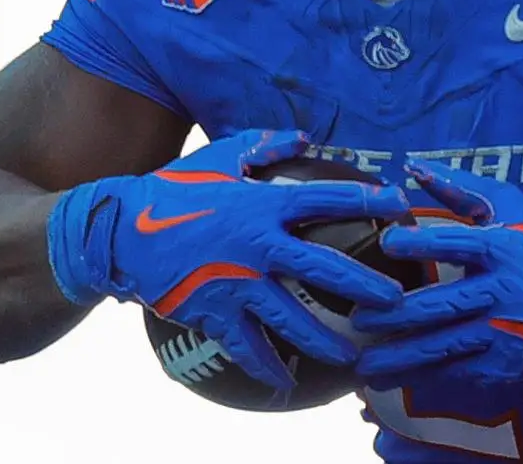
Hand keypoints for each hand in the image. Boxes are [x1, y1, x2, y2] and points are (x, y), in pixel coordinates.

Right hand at [45, 128, 408, 389]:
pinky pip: (247, 345)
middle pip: (324, 269)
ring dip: (325, 341)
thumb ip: (266, 145)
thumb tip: (306, 136)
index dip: (369, 200)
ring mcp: (237, 284)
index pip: (329, 200)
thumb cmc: (177, 187)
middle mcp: (258, 246)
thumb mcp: (222, 155)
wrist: (120, 230)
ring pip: (291, 319)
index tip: (402, 208)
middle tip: (397, 301)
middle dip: (365, 286)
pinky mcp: (213, 312)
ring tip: (354, 357)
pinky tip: (286, 385)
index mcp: (265, 204)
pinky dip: (266, 367)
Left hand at [350, 164, 522, 388]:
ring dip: (401, 358)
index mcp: (503, 248)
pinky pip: (458, 372)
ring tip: (363, 364)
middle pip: (445, 304)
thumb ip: (460, 189)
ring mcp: (506, 331)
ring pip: (445, 346)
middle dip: (398, 315)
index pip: (460, 243)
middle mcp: (505, 290)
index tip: (387, 243)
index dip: (423, 243)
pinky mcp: (506, 363)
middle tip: (358, 319)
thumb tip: (413, 166)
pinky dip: (423, 378)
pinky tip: (390, 380)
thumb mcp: (507, 208)